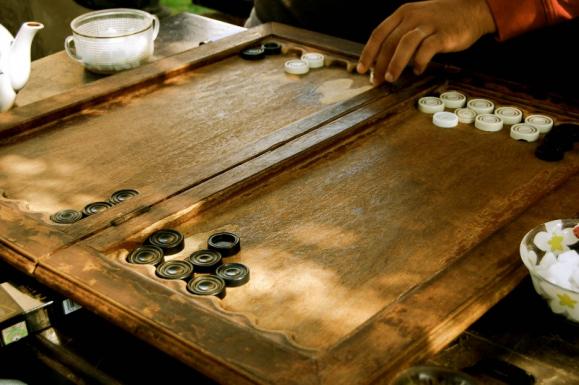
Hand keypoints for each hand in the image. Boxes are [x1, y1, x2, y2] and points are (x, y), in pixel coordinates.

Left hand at [357, 0, 495, 83]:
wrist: (472, 8)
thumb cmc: (441, 19)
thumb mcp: (416, 20)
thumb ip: (399, 36)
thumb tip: (382, 62)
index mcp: (403, 14)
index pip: (378, 34)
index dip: (368, 53)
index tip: (361, 69)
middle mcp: (413, 17)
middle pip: (389, 42)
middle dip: (379, 63)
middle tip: (376, 81)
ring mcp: (429, 24)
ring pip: (405, 44)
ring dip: (395, 63)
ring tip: (390, 78)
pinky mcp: (444, 34)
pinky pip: (427, 49)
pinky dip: (420, 62)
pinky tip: (418, 70)